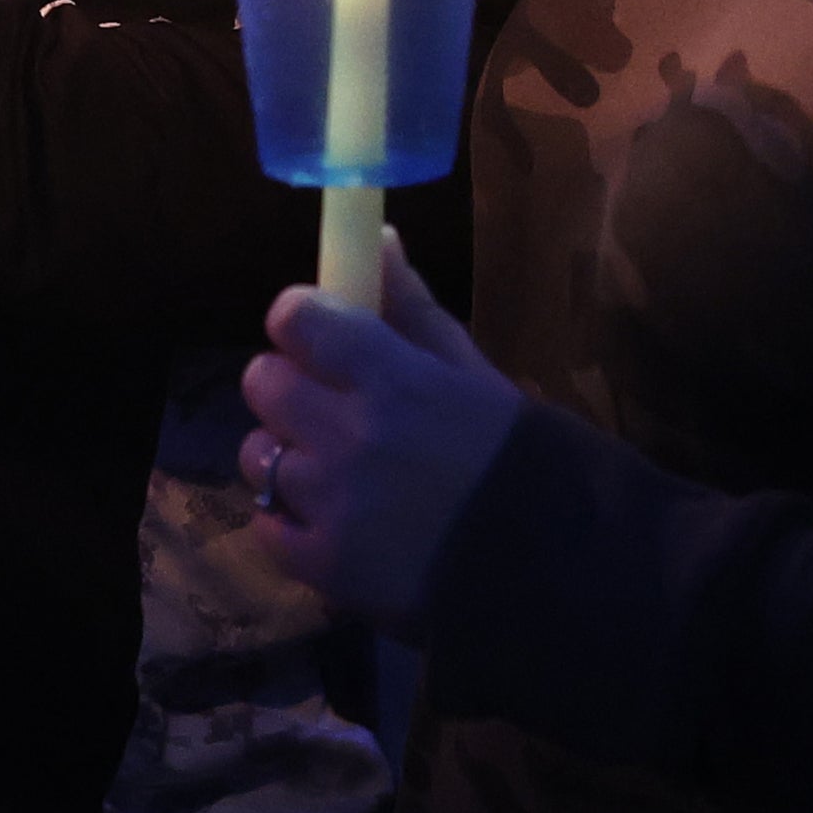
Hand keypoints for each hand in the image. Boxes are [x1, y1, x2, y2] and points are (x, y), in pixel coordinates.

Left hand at [240, 240, 522, 627]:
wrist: (556, 574)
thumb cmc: (520, 463)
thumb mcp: (474, 375)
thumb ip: (414, 309)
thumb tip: (379, 238)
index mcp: (391, 377)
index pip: (295, 318)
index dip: (301, 323)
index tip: (320, 338)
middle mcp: (349, 435)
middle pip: (262, 382)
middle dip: (288, 388)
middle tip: (326, 409)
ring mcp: (331, 504)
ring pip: (257, 455)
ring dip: (286, 459)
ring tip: (333, 477)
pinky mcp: (323, 567)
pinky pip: (266, 528)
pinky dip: (289, 525)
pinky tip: (330, 525)